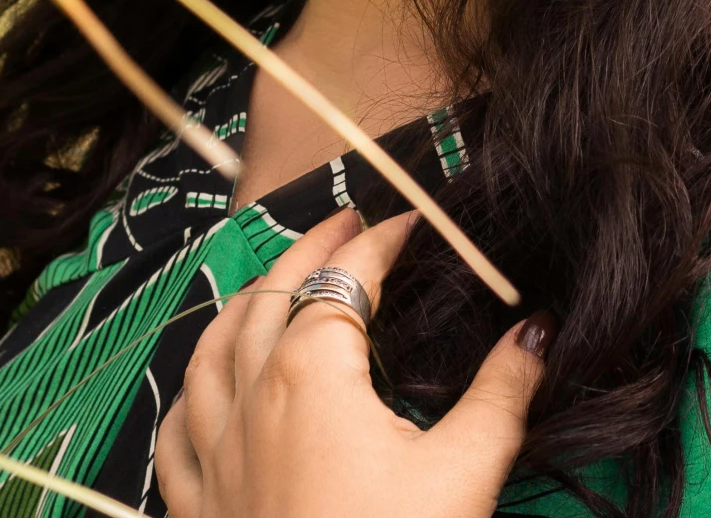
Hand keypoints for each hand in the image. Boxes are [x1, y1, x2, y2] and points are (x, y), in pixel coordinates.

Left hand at [155, 209, 548, 517]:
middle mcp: (250, 399)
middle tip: (345, 222)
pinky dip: (190, 395)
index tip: (415, 224)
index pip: (344, 280)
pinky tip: (202, 394)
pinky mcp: (199, 510)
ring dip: (242, 306)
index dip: (380, 243)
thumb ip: (502, 391)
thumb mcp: (467, 469)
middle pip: (268, 297)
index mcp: (310, 374)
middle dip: (308, 251)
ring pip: (208, 355)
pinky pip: (177, 433)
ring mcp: (214, 457)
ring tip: (269, 284)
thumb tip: (533, 331)